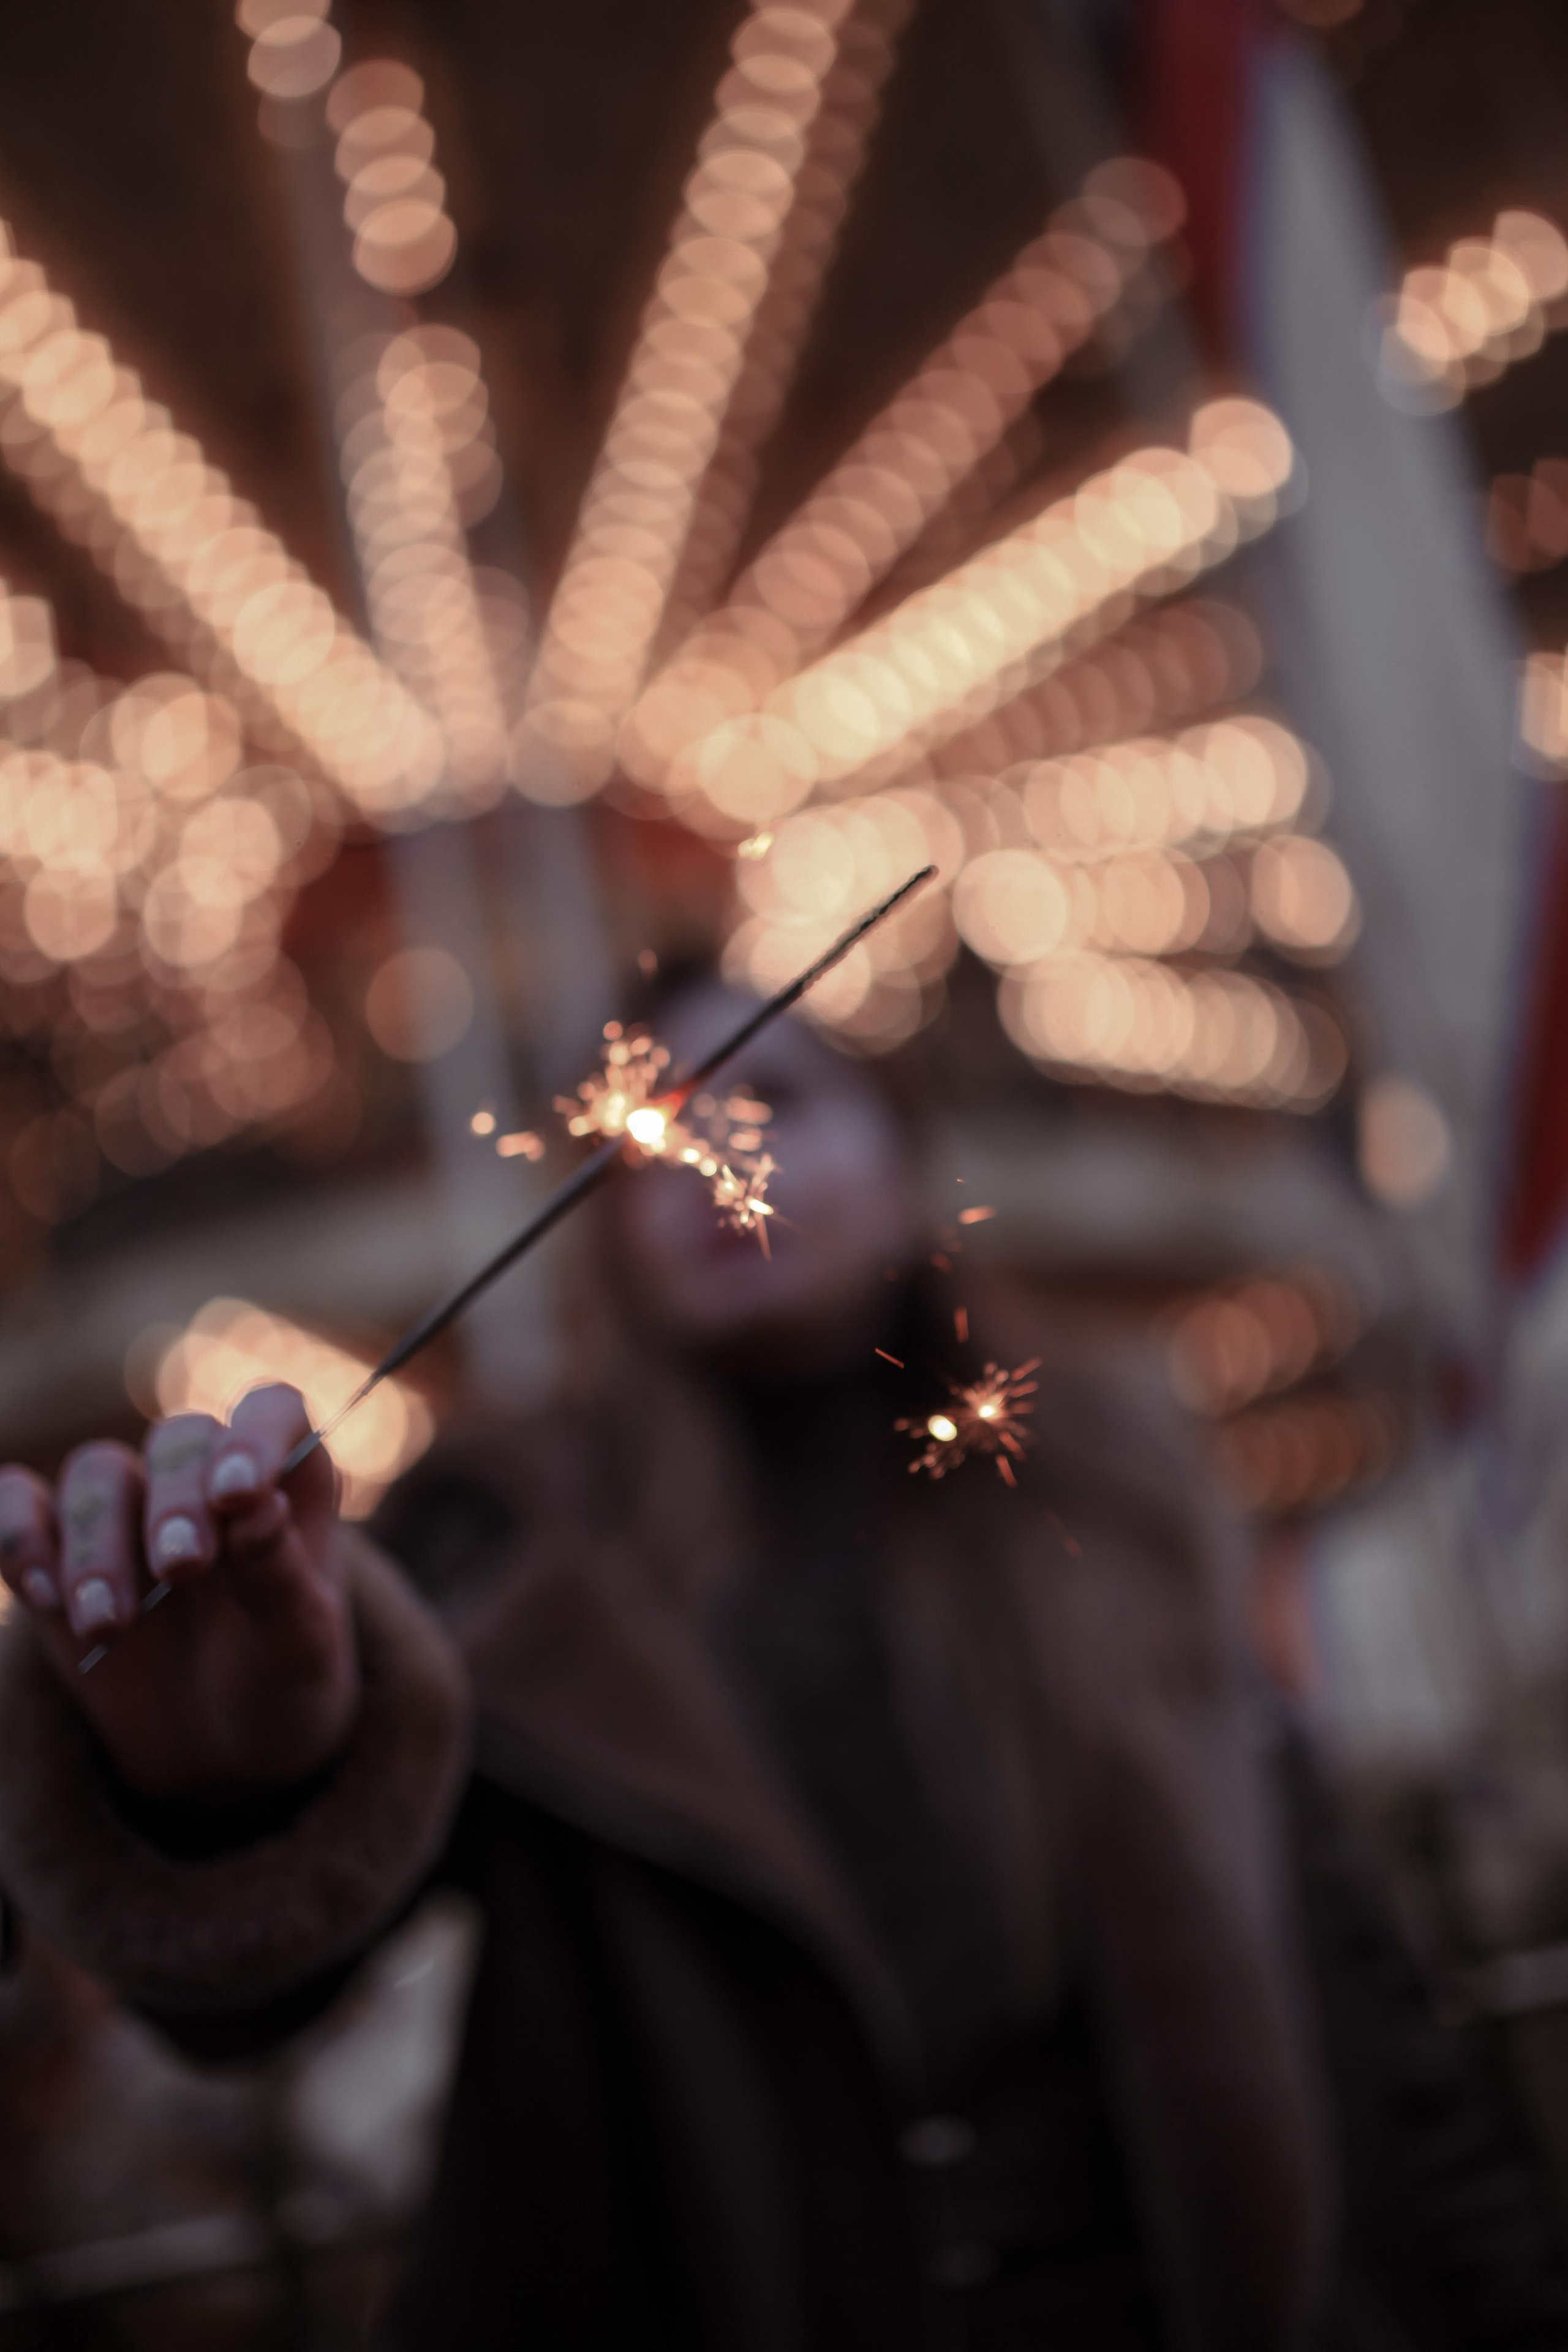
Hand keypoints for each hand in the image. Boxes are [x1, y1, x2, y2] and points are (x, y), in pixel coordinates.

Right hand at [0, 1385, 358, 1802]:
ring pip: (98, 1474)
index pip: (273, 1412)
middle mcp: (204, 1479)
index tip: (239, 1493)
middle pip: (178, 1441)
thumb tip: (260, 1506)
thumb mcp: (300, 1646)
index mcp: (287, 1484)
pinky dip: (17, 1533)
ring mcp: (129, 1511)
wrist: (221, 1752)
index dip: (255, 1436)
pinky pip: (20, 1505)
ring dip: (96, 1543)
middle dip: (173, 1502)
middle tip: (182, 1571)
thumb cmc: (280, 1681)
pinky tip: (40, 1591)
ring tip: (108, 1626)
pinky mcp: (61, 1552)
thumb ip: (281, 1577)